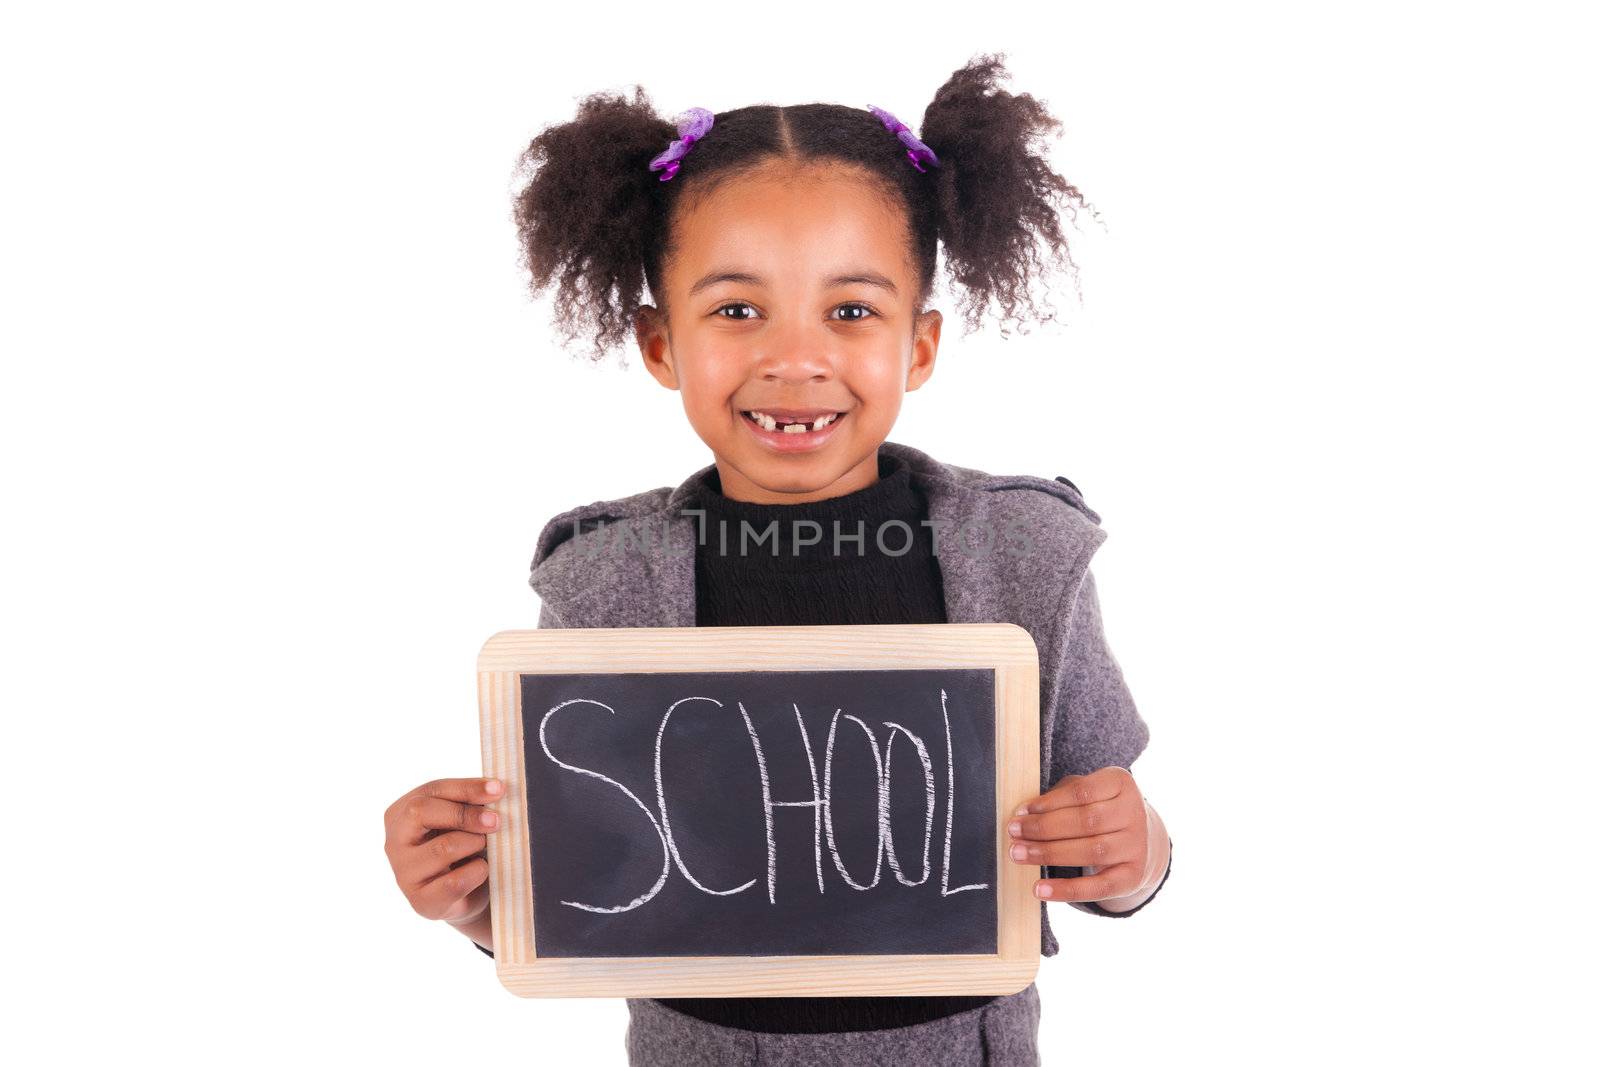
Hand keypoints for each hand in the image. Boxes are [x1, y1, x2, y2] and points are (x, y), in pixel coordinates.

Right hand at [384, 777, 503, 924]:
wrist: (469, 894)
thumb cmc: (464, 848)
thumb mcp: (463, 820)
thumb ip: (470, 803)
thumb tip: (495, 789)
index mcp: (401, 814)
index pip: (432, 790)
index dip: (467, 788)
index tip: (499, 789)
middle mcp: (394, 842)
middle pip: (421, 812)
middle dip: (465, 814)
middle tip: (496, 821)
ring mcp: (404, 874)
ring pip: (442, 848)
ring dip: (474, 843)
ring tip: (483, 847)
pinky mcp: (421, 901)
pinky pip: (454, 882)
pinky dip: (477, 872)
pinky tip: (481, 869)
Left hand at [1006, 766, 1164, 905]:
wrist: (1139, 841)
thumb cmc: (1097, 810)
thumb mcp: (1084, 793)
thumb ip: (1057, 798)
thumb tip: (1023, 814)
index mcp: (1121, 783)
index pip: (1082, 792)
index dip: (1049, 802)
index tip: (1021, 811)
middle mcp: (1134, 813)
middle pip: (1086, 821)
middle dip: (1044, 828)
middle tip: (1013, 832)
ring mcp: (1137, 846)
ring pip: (1091, 851)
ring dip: (1049, 854)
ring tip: (1019, 854)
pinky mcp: (1133, 877)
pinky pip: (1098, 887)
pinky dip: (1066, 890)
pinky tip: (1040, 890)